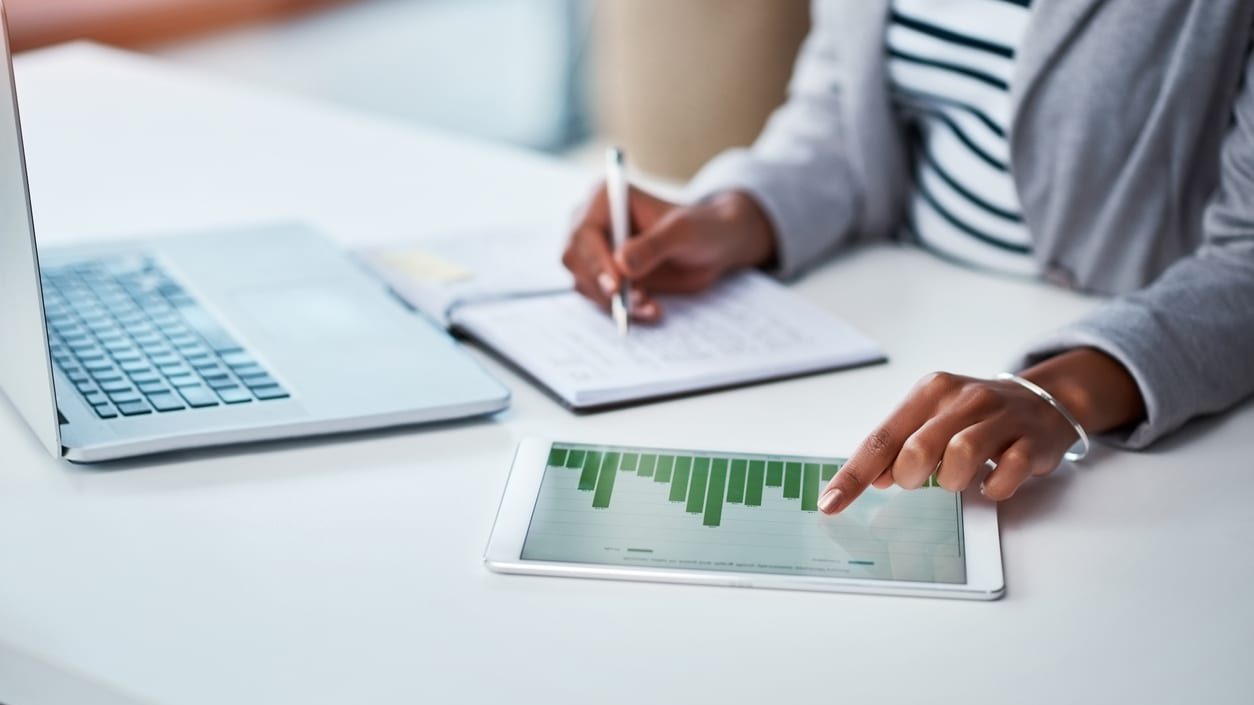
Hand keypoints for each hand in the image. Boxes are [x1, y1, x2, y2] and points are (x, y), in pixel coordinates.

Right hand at [562, 186, 776, 320]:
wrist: (714, 246)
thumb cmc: (701, 228)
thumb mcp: (683, 233)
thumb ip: (654, 245)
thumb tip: (622, 263)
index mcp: (605, 199)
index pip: (583, 233)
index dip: (594, 261)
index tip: (616, 286)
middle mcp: (593, 223)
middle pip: (575, 260)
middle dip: (601, 286)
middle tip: (633, 303)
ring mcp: (597, 252)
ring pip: (586, 284)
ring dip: (615, 302)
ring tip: (650, 306)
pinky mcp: (606, 276)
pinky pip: (601, 299)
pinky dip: (623, 310)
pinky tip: (651, 310)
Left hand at [818, 348, 1145, 512]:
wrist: (1046, 399)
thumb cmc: (975, 416)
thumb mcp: (933, 419)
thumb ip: (900, 445)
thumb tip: (875, 478)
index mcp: (930, 391)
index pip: (881, 438)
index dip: (854, 476)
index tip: (830, 504)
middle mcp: (963, 398)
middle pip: (918, 448)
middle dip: (910, 476)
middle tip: (918, 480)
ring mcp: (1001, 418)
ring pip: (961, 456)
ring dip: (952, 481)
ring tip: (957, 479)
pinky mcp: (1032, 441)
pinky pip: (1005, 474)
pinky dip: (992, 487)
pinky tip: (989, 480)